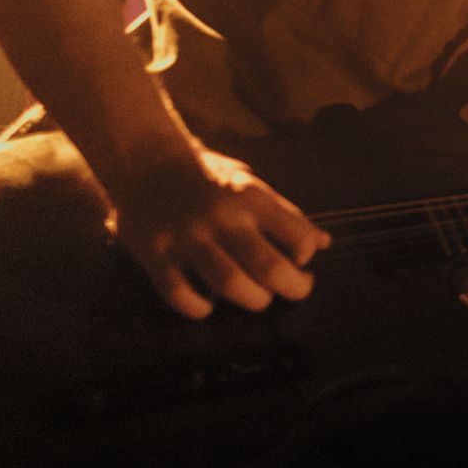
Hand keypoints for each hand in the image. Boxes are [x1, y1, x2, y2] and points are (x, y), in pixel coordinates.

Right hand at [112, 148, 328, 319]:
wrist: (143, 159)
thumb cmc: (206, 175)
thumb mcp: (250, 183)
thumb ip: (285, 215)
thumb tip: (324, 243)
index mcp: (251, 197)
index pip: (298, 236)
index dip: (307, 256)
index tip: (302, 261)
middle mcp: (223, 218)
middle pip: (269, 267)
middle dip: (292, 288)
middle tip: (295, 289)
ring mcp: (187, 237)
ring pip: (231, 284)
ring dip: (253, 300)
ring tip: (258, 297)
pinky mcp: (155, 253)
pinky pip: (179, 294)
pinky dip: (198, 308)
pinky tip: (207, 306)